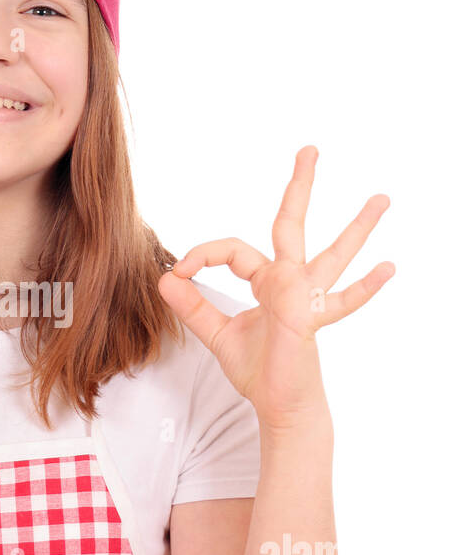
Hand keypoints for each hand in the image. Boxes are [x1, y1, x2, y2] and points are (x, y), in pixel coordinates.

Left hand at [157, 147, 394, 429]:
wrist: (278, 404)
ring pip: (334, 253)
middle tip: (310, 150)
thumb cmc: (259, 370)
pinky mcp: (310, 318)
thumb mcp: (216, 335)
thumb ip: (193, 307)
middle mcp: (290, 281)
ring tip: (381, 198)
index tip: (180, 272)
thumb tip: (166, 277)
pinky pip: (342, 301)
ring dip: (358, 226)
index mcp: (266, 281)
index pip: (233, 251)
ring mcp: (306, 297)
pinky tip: (389, 268)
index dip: (203, 255)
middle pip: (292, 224)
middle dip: (299, 187)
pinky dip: (365, 286)